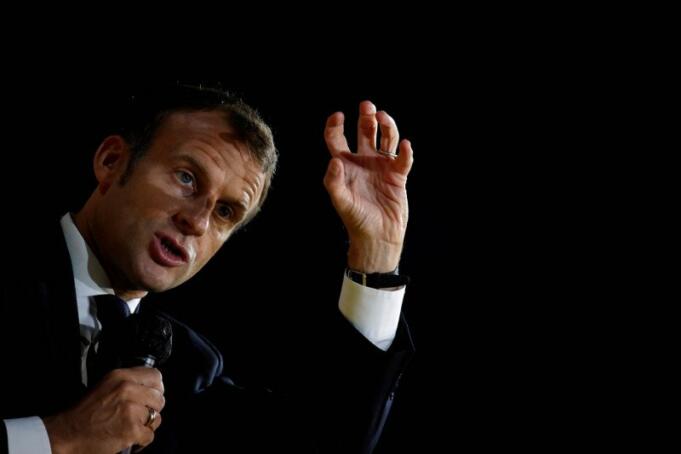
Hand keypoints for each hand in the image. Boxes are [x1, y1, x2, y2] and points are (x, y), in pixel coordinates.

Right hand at [43, 367, 164, 453]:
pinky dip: (141, 440)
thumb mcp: (106, 386)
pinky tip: (128, 438)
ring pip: (156, 418)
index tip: (150, 396)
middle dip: (152, 409)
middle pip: (159, 398)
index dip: (156, 388)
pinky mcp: (130, 430)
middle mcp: (127, 390)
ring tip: (131, 426)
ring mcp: (130, 410)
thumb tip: (153, 387)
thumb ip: (129, 383)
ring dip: (146, 425)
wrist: (67, 435)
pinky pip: (150, 435)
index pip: (156, 376)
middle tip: (139, 416)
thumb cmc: (85, 412)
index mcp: (121, 376)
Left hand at [323, 101, 413, 272]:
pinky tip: (405, 146)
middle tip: (367, 106)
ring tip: (384, 117)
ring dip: (386, 127)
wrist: (377, 237)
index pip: (337, 140)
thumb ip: (334, 182)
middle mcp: (363, 162)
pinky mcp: (398, 176)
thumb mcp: (341, 202)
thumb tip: (334, 161)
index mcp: (345, 166)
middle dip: (366, 117)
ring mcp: (381, 167)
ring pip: (385, 139)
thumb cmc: (356, 220)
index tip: (339, 116)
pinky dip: (405, 151)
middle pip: (364, 132)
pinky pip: (403, 159)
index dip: (336, 126)